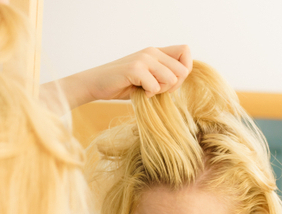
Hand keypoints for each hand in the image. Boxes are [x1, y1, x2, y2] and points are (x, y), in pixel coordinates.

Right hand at [45, 46, 192, 111]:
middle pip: (182, 70)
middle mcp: (151, 51)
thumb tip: (183, 78)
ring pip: (172, 79)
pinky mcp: (135, 69)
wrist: (95, 84)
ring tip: (147, 91)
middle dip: (174, 86)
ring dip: (161, 91)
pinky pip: (155, 87)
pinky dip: (149, 94)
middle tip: (157, 90)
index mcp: (156, 51)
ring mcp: (143, 59)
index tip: (171, 82)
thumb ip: (163, 73)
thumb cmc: (123, 84)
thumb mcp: (147, 76)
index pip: (185, 51)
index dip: (184, 69)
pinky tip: (139, 92)